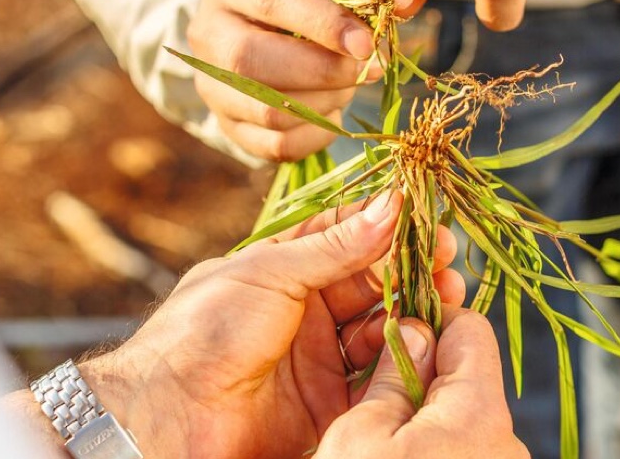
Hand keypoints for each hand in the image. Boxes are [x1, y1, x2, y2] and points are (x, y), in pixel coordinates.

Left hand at [75, 192, 465, 458]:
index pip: (345, 238)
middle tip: (449, 265)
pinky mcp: (326, 404)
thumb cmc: (206, 329)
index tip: (428, 222)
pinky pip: (375, 381)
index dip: (388, 228)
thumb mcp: (271, 273)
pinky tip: (425, 346)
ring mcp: (316, 358)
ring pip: (380, 330)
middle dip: (411, 272)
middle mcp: (303, 311)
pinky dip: (403, 364)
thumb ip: (336, 246)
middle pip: (371, 284)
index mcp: (282, 269)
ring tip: (445, 303)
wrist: (170, 413)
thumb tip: (390, 205)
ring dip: (414, 315)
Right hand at [189, 0, 379, 160]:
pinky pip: (276, 146)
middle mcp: (208, 34)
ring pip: (268, 111)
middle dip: (323, 72)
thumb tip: (376, 34)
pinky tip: (331, 113)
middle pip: (253, 62)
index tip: (366, 43)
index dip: (323, 24)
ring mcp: (211, 86)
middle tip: (367, 71)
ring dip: (324, 104)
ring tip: (346, 87)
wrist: (252, 26)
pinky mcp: (226, 126)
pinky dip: (316, 135)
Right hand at [316, 306, 529, 458]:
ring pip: (456, 415)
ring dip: (416, 410)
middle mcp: (503, 441)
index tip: (387, 327)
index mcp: (478, 413)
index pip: (471, 330)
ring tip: (370, 426)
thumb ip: (390, 377)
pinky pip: (457, 447)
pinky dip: (425, 442)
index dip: (427, 318)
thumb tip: (413, 330)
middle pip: (463, 375)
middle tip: (366, 380)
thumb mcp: (360, 437)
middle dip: (416, 369)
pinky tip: (386, 453)